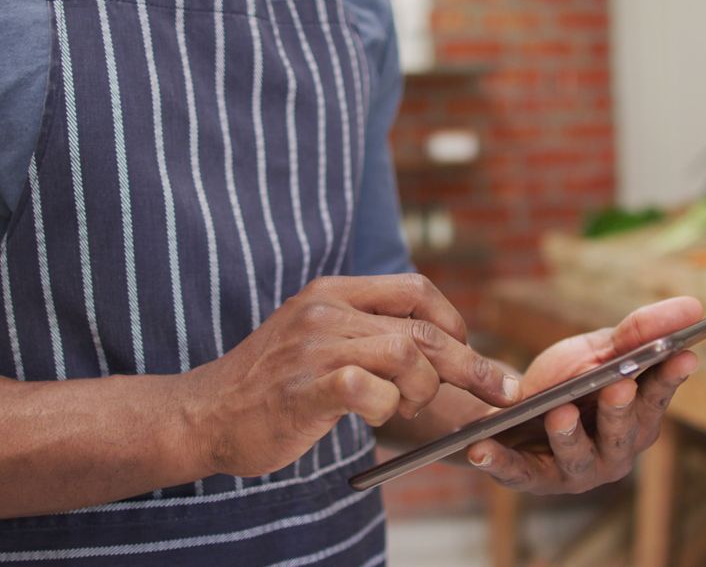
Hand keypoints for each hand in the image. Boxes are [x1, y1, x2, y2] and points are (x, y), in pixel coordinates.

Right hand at [182, 274, 520, 476]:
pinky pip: (371, 389)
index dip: (453, 320)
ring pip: (407, 353)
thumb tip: (436, 350)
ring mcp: (314, 344)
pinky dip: (386, 407)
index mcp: (332, 292)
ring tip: (405, 408)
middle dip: (471, 363)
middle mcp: (326, 310)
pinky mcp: (305, 384)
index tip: (468, 350)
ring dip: (424, 389)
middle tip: (501, 391)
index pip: (414, 288)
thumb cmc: (271, 386)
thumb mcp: (318, 341)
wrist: (203, 414)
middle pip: (423, 328)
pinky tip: (370, 416)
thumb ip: (367, 334)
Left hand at [466, 297, 701, 493]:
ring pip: (576, 457)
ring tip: (559, 413)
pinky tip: (480, 449)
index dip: (670, 377)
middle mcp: (614, 452)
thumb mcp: (599, 350)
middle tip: (618, 386)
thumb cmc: (568, 380)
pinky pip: (516, 472)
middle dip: (620, 410)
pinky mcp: (531, 478)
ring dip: (568, 436)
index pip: (658, 397)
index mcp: (638, 421)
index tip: (685, 355)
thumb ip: (639, 333)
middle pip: (621, 434)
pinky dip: (499, 462)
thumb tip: (693, 307)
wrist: (516, 407)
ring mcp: (574, 470)